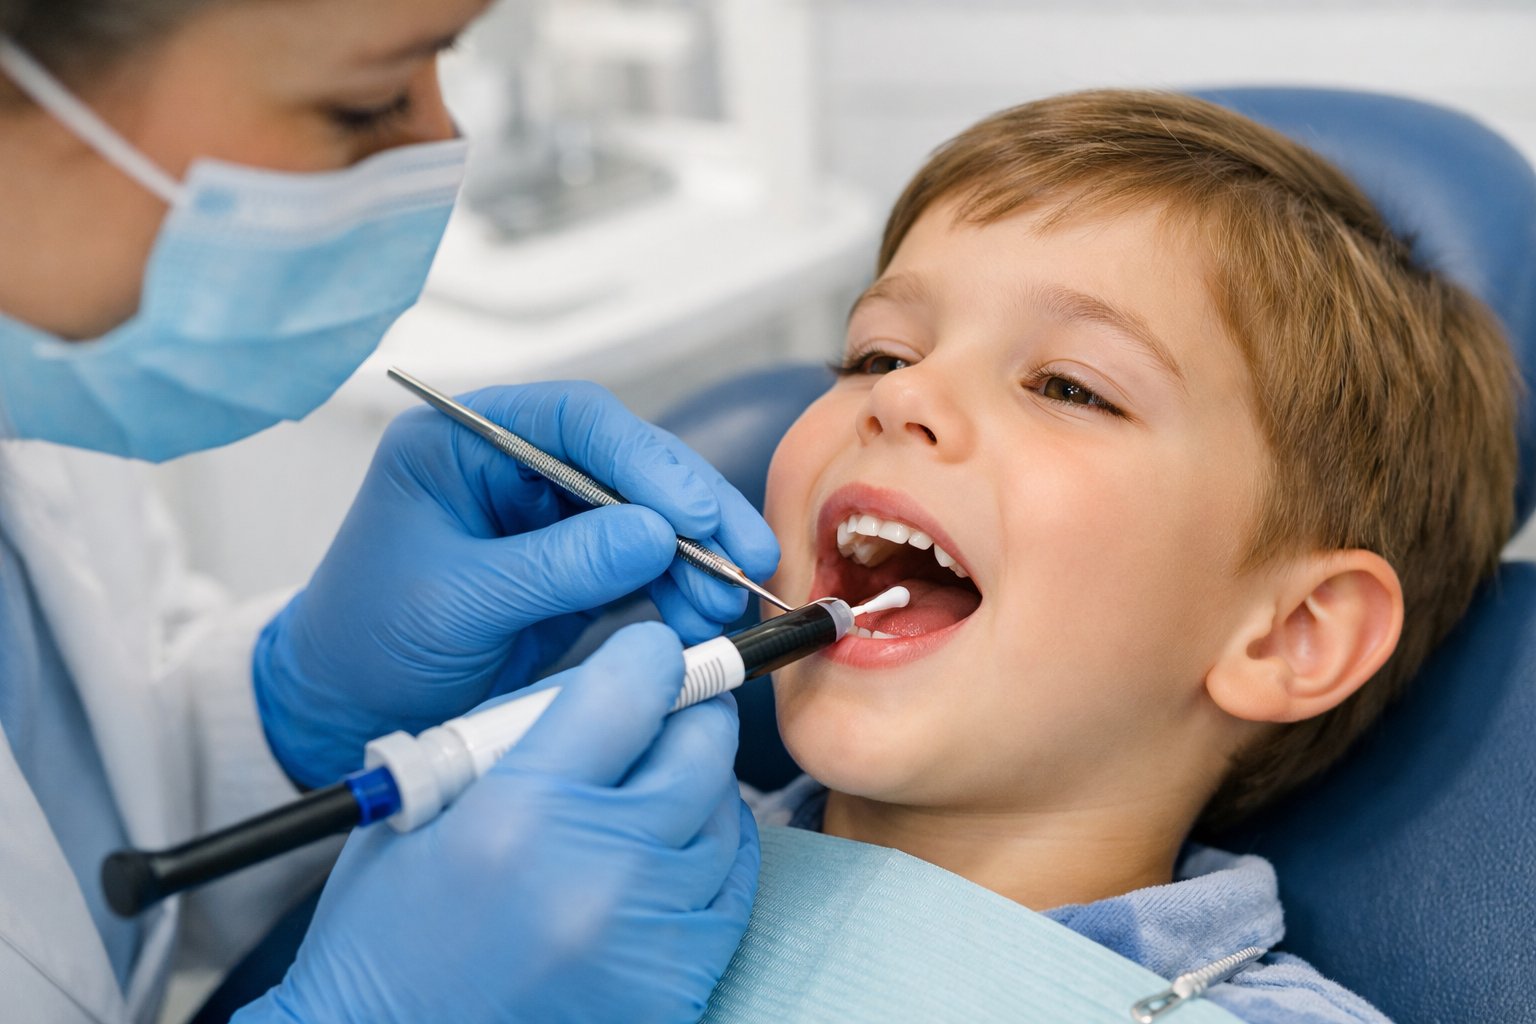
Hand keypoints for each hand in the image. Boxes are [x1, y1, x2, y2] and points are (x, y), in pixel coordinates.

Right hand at [234, 623, 757, 1023]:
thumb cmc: (389, 928)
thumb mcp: (430, 799)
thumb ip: (522, 728)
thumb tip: (612, 675)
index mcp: (520, 810)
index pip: (635, 687)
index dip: (649, 658)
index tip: (649, 659)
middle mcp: (597, 869)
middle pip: (700, 746)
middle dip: (685, 716)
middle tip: (661, 718)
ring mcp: (645, 934)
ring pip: (726, 814)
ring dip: (696, 791)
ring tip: (643, 799)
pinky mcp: (676, 985)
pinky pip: (732, 888)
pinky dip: (708, 859)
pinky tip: (662, 858)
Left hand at [254, 381, 777, 786]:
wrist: (344, 712)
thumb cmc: (368, 644)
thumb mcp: (458, 603)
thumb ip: (557, 566)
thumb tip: (653, 535)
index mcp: (463, 443)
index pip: (574, 422)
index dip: (644, 460)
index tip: (694, 513)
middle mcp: (513, 466)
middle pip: (626, 462)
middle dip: (691, 509)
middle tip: (744, 555)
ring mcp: (548, 515)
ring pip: (647, 512)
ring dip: (696, 554)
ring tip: (726, 603)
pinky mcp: (574, 565)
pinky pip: (644, 563)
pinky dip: (678, 588)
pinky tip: (702, 617)